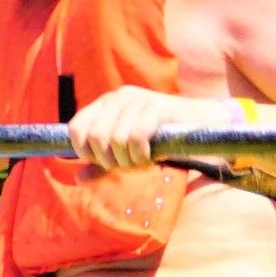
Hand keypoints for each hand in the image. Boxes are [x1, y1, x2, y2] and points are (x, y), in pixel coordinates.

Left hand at [66, 84, 218, 173]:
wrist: (199, 125)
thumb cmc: (158, 140)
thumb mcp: (125, 153)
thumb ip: (101, 164)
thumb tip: (78, 178)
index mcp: (105, 104)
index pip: (76, 127)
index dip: (84, 151)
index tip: (103, 163)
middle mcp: (118, 97)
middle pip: (96, 136)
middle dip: (109, 160)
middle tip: (127, 167)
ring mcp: (137, 99)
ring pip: (116, 139)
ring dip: (128, 161)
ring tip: (141, 164)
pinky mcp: (156, 106)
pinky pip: (136, 137)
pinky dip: (140, 155)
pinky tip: (149, 159)